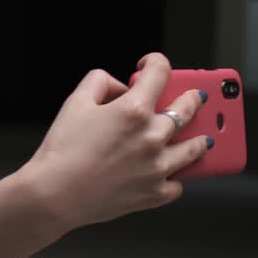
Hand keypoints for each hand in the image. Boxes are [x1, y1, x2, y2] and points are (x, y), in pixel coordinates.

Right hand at [22, 52, 210, 228]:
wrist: (52, 195)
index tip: (152, 65)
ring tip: (204, 137)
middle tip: (196, 96)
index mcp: (133, 110)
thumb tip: (120, 87)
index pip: (159, 72)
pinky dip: (175, 177)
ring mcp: (158, 166)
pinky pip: (178, 184)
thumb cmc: (60, 151)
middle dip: (194, 96)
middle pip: (189, 107)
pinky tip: (172, 173)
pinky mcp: (154, 192)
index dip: (156, 62)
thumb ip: (99, 82)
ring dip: (202, 139)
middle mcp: (152, 136)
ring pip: (196, 148)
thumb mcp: (74, 103)